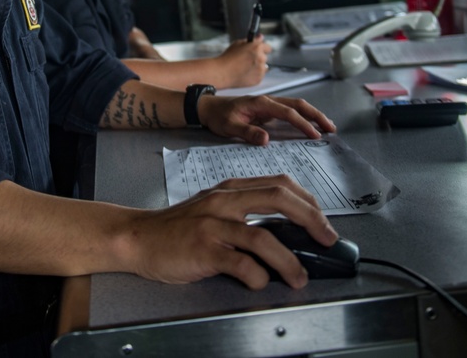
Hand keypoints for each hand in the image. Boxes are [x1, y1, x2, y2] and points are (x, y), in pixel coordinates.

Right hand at [124, 175, 338, 288]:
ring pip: (262, 237)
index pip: (280, 184)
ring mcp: (213, 224)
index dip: (308, 201)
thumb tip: (286, 230)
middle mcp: (225, 200)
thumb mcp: (214, 209)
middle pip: (279, 199)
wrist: (138, 237)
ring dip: (289, 260)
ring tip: (300, 276)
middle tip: (327, 239)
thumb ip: (245, 213)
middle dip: (312, 219)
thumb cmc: (178, 228)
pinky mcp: (202, 249)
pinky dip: (257, 275)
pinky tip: (261, 282)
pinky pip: (240, 263)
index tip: (323, 221)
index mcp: (231, 189)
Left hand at [199, 94, 334, 144]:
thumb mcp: (229, 127)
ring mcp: (269, 105)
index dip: (302, 124)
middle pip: (298, 105)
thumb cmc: (218, 116)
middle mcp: (268, 101)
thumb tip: (266, 139)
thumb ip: (247, 132)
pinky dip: (304, 117)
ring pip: (297, 106)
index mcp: (261, 103)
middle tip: (331, 129)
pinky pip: (290, 111)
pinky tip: (311, 126)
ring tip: (328, 127)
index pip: (288, 113)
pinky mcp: (269, 110)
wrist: (209, 108)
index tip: (315, 135)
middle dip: (316, 115)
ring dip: (313, 115)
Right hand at [217, 35, 271, 87]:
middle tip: (247, 60)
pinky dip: (254, 75)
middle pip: (265, 57)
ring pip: (263, 67)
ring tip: (245, 68)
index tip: (258, 51)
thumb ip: (252, 40)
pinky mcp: (258, 79)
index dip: (262, 49)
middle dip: (258, 58)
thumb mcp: (238, 44)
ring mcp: (261, 70)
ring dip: (257, 67)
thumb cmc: (228, 57)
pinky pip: (259, 76)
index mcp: (257, 48)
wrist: (222, 72)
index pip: (268, 47)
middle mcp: (261, 58)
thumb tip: (261, 37)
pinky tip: (244, 73)